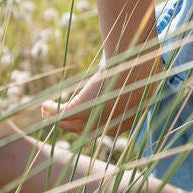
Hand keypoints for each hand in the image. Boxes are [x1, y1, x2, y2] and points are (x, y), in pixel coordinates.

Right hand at [41, 52, 163, 135]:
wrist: (138, 62)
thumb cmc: (144, 66)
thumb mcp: (143, 76)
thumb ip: (140, 80)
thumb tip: (147, 68)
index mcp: (126, 121)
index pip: (103, 127)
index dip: (89, 123)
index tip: (79, 117)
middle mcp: (108, 125)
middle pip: (83, 129)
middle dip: (69, 124)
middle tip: (58, 117)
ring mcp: (94, 119)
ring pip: (70, 124)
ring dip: (56, 118)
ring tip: (47, 110)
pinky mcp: (82, 108)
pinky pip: (61, 115)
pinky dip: (51, 111)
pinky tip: (45, 106)